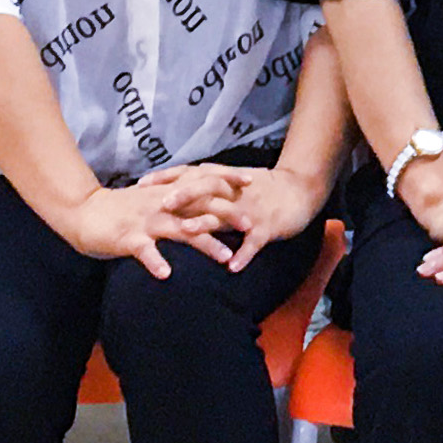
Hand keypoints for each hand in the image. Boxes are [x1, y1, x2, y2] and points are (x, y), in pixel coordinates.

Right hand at [59, 175, 240, 279]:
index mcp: (168, 195)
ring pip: (180, 230)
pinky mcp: (128, 238)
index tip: (251, 182)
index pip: (203, 182)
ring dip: (204, 244)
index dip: (227, 180)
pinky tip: (167, 274)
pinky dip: (155, 262)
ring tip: (225, 258)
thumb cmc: (121, 210)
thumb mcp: (153, 201)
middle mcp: (162, 205)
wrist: (83, 211)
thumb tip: (205, 203)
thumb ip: (178, 201)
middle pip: (200, 206)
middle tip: (250, 226)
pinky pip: (144, 251)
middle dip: (227, 215)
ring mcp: (146, 221)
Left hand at [158, 162, 326, 266]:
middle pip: (205, 190)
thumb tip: (178, 185)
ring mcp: (249, 210)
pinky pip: (254, 242)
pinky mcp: (267, 227)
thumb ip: (208, 184)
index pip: (189, 174)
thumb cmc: (264, 188)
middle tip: (161, 204)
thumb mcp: (234, 181)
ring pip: (225, 216)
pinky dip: (244, 254)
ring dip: (207, 224)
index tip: (141, 184)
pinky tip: (233, 267)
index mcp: (223, 180)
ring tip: (187, 232)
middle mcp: (233, 192)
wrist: (301, 189)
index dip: (166, 178)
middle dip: (183, 196)